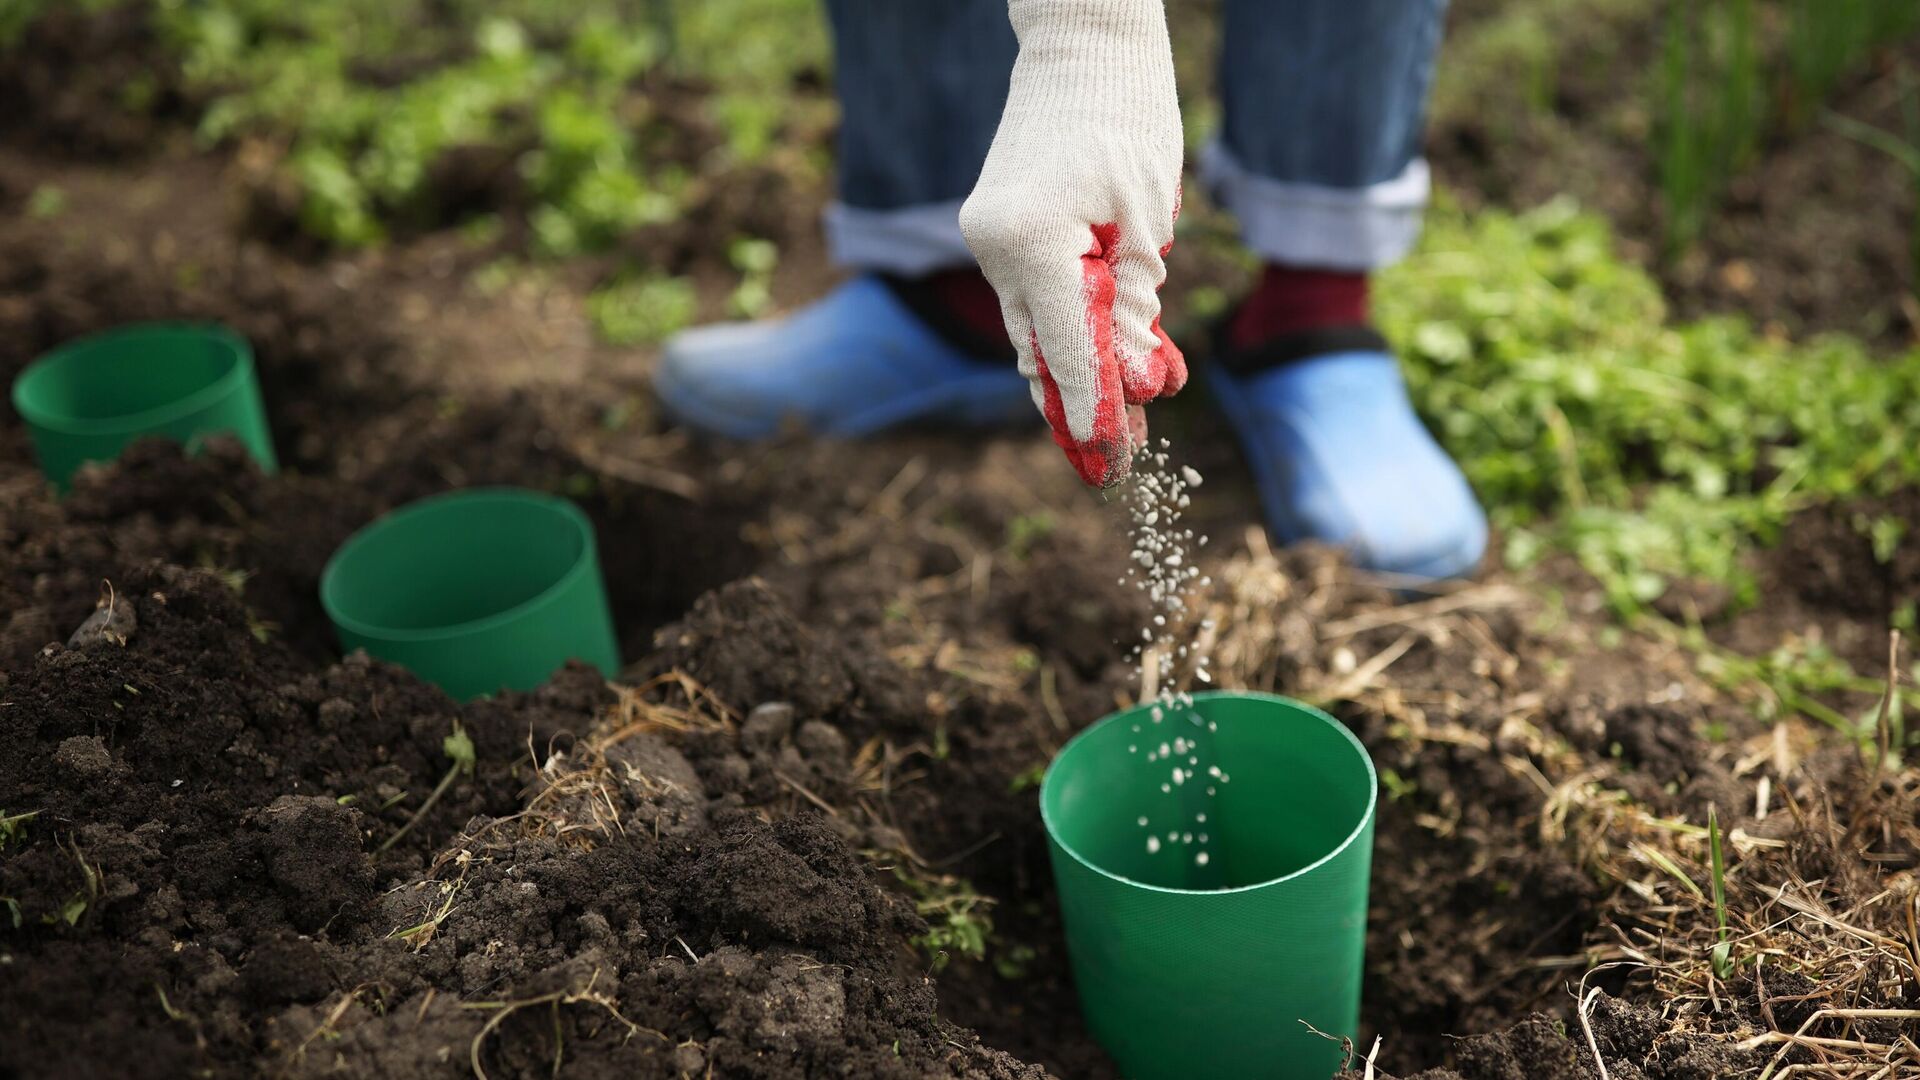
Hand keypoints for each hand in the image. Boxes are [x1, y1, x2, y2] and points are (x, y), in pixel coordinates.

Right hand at [960, 0, 1185, 487]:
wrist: (1083, 47)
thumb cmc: (1128, 120)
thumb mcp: (1145, 227)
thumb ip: (1132, 311)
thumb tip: (1134, 388)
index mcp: (1030, 240)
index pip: (1065, 350)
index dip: (1092, 414)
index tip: (1111, 467)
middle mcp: (993, 246)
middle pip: (1038, 354)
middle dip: (1082, 410)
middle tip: (1119, 467)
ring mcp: (986, 239)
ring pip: (1031, 333)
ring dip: (1076, 377)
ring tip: (1122, 428)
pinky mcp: (995, 232)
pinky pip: (1029, 301)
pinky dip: (1064, 334)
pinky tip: (1104, 365)